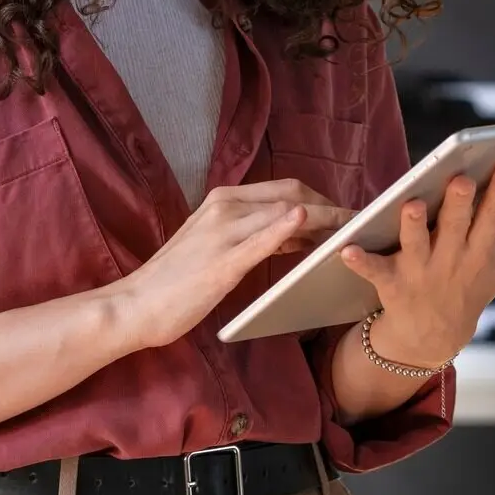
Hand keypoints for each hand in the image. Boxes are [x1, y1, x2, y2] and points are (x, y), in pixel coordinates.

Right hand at [112, 179, 351, 351]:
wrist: (134, 305)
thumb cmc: (176, 283)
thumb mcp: (219, 248)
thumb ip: (256, 234)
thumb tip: (296, 227)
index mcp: (222, 201)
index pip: (284, 189)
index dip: (322, 198)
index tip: (347, 212)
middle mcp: (224, 208)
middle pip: (292, 194)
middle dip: (331, 206)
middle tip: (360, 224)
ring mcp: (221, 232)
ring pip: (283, 212)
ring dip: (324, 218)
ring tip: (354, 230)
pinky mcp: (220, 262)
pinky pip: (258, 240)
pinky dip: (284, 227)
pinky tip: (305, 222)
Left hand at [338, 160, 494, 366]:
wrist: (434, 337)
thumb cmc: (474, 283)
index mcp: (482, 248)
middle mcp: (453, 258)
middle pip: (457, 226)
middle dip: (460, 203)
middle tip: (461, 179)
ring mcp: (421, 272)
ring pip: (417, 244)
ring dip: (414, 227)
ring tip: (411, 205)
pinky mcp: (391, 284)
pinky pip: (374, 271)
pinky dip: (360, 262)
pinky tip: (347, 249)